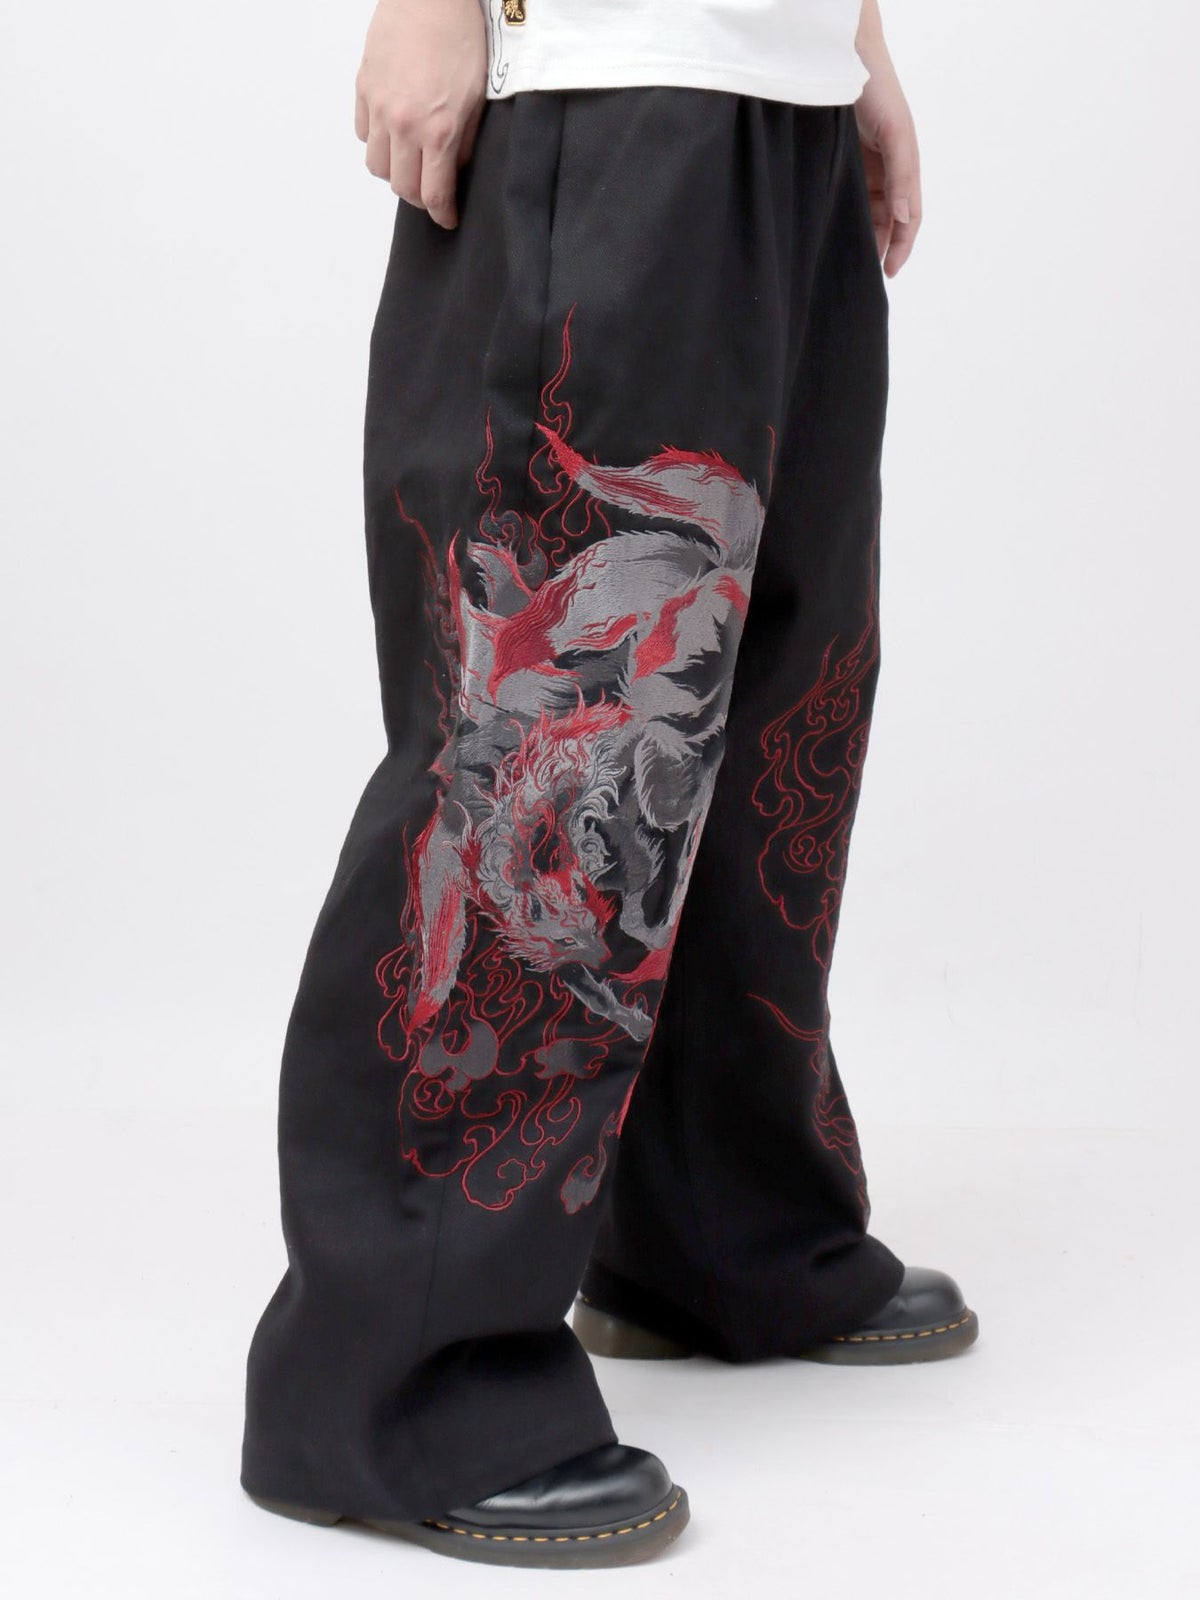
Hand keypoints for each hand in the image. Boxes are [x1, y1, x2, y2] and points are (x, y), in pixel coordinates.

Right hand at [355, 0, 486, 228]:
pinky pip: (362, 133)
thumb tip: (453, 169)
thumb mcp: (476, 97)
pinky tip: (392, 132)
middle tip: (432, 191)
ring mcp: (379, 107)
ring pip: (377, 165)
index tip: (447, 219)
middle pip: (402, 187)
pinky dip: (376, 141)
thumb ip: (464, 140)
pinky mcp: (363, 88)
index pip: (433, 193)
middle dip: (419, 197)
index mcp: (437, 130)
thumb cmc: (460, 36)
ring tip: (410, 161)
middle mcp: (403, 124)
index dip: (442, 214)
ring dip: (394, 171)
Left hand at [854, 3, 920, 274]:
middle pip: (886, 221)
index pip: (909, 217)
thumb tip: (906, 218)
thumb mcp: (896, 133)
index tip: (889, 272)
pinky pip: (842, 200)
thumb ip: (904, 175)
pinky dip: (840, 219)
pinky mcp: (838, 165)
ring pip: (863, 213)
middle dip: (879, 248)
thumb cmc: (877, 90)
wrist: (844, 59)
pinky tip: (829, 235)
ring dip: (860, 237)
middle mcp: (884, 171)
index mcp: (904, 167)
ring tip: (846, 262)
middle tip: (864, 275)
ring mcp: (861, 170)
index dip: (901, 246)